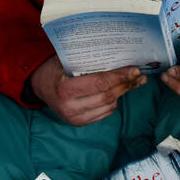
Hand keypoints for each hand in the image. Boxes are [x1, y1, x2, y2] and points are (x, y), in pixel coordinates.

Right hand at [29, 57, 145, 125]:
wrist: (40, 85)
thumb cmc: (55, 69)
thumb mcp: (67, 60)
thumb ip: (89, 61)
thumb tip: (120, 56)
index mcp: (66, 89)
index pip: (100, 83)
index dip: (120, 77)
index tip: (135, 70)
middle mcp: (70, 107)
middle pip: (107, 96)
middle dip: (126, 85)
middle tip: (139, 75)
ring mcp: (74, 118)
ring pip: (108, 106)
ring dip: (122, 93)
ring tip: (133, 82)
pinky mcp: (78, 123)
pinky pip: (104, 113)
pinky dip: (113, 102)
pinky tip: (118, 92)